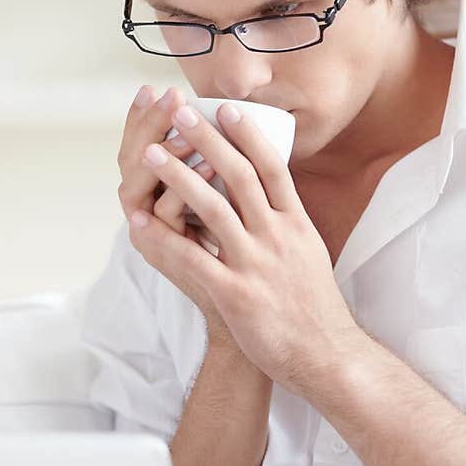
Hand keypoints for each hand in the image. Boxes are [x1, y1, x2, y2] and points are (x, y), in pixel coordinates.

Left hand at [128, 101, 361, 395]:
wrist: (326, 356)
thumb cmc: (313, 307)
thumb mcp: (307, 253)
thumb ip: (286, 222)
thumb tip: (270, 193)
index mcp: (296, 224)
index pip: (273, 168)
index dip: (249, 135)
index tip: (227, 109)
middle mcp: (279, 236)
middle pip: (241, 176)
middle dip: (208, 140)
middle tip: (181, 111)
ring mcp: (257, 264)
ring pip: (214, 208)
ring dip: (178, 176)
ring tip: (150, 152)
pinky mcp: (237, 294)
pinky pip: (193, 259)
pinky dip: (163, 237)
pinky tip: (138, 220)